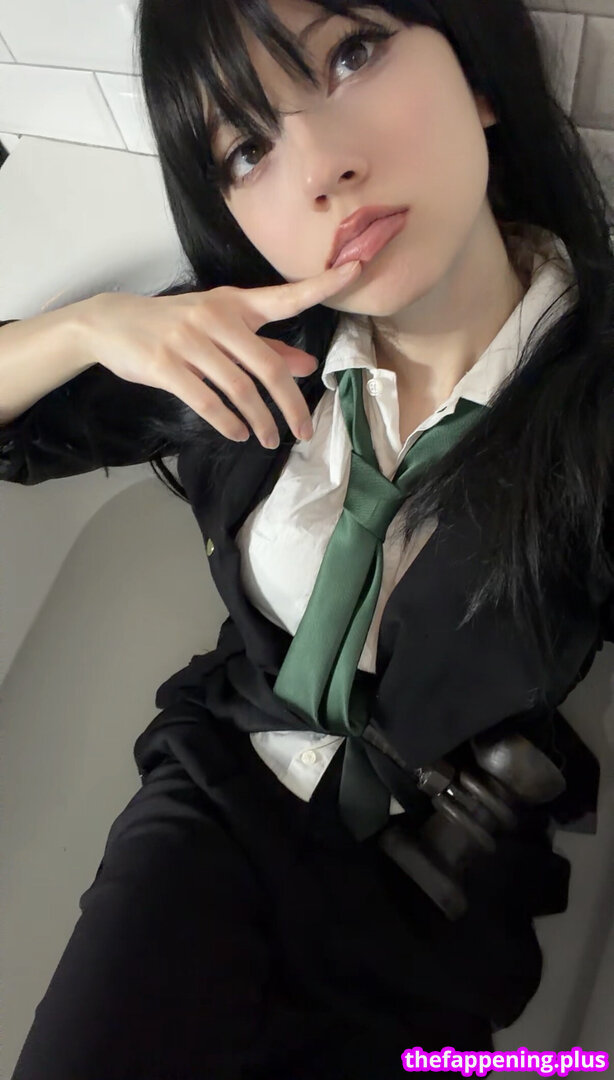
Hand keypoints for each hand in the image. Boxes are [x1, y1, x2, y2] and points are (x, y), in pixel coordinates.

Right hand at [76, 260, 361, 447]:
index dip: (322, 284)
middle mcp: (216, 319)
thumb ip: (266, 347)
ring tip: (271, 439)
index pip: (286, 296)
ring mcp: (189, 341)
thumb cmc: (174, 324)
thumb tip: (309, 367)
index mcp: (235, 304)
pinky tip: (239, 434)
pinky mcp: (165, 365)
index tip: (356, 269)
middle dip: (290, 404)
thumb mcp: (221, 327)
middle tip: (303, 431)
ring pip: (238, 388)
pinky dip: (227, 422)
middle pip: (267, 366)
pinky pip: (206, 400)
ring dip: (260, 420)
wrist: (112, 323)